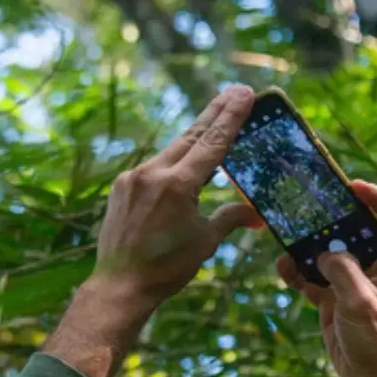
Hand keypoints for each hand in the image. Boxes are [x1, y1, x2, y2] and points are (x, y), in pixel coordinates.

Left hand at [45, 85, 260, 376]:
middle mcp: (153, 173)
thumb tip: (257, 215)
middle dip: (214, 113)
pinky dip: (172, 162)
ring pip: (171, 150)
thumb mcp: (205, 242)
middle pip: (191, 136)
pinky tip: (184, 161)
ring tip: (214, 120)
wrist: (120, 284)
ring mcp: (133, 177)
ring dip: (194, 139)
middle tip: (234, 91)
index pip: (212, 143)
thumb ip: (230, 218)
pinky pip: (153, 167)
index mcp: (178, 185)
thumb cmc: (167, 268)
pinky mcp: (122, 186)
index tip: (244, 94)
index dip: (231, 117)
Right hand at [278, 181, 376, 376]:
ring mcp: (355, 281)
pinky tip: (283, 266)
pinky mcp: (334, 297)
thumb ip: (344, 271)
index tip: (352, 186)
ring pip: (331, 251)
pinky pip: (313, 277)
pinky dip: (298, 271)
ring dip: (310, 244)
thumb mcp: (363, 303)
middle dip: (333, 216)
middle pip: (357, 229)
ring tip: (290, 232)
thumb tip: (324, 253)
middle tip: (311, 203)